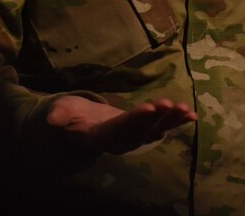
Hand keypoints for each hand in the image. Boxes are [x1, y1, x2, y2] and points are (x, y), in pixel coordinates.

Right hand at [46, 95, 197, 154]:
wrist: (85, 127)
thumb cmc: (74, 117)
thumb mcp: (64, 113)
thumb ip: (61, 116)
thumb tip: (51, 118)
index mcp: (104, 136)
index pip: (121, 128)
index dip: (134, 119)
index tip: (146, 108)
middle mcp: (123, 140)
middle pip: (142, 130)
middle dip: (156, 118)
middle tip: (168, 104)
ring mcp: (136, 137)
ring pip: (156, 130)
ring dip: (171, 120)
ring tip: (185, 109)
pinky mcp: (145, 130)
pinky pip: (163, 127)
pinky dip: (177, 122)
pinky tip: (192, 115)